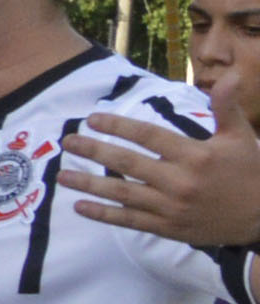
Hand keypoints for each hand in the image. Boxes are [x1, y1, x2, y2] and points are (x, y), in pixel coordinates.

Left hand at [63, 101, 259, 250]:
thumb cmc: (249, 172)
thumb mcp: (240, 136)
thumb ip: (227, 107)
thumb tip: (230, 75)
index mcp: (195, 155)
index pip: (148, 136)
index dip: (118, 126)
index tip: (92, 119)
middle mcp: (179, 181)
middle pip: (127, 163)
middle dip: (94, 150)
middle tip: (67, 142)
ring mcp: (170, 207)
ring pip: (122, 194)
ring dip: (89, 184)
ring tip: (62, 176)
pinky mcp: (167, 228)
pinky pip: (129, 220)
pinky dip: (103, 214)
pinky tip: (80, 206)